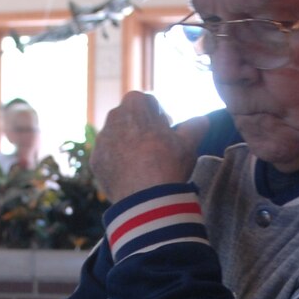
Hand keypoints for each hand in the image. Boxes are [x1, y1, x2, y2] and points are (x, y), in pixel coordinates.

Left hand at [91, 93, 207, 200]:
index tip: (166, 128)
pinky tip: (132, 175)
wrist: (145, 197)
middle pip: (128, 117)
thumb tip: (203, 120)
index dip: (157, 114)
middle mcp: (113, 118)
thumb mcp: (188, 143)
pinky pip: (108, 157)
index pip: (145, 101)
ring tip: (145, 163)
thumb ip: (195, 126)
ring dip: (128, 145)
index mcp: (134, 105)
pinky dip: (118, 162)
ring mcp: (101, 140)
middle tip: (156, 146)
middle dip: (140, 127)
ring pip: (116, 137)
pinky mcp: (95, 161)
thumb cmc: (168, 163)